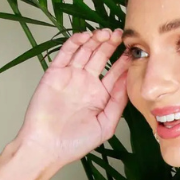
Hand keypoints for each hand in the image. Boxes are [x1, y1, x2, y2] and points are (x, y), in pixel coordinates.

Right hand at [12, 27, 131, 168]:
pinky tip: (85, 36)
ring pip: (85, 52)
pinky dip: (74, 43)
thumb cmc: (75, 143)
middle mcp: (86, 84)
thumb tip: (128, 84)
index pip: (115, 74)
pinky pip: (65, 53)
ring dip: (95, 40)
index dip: (123, 62)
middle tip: (119, 34)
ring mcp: (70, 77)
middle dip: (110, 45)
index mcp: (100, 97)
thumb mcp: (105, 126)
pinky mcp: (55, 74)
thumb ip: (117, 105)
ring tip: (105, 33)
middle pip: (100, 58)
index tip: (132, 51)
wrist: (47, 146)